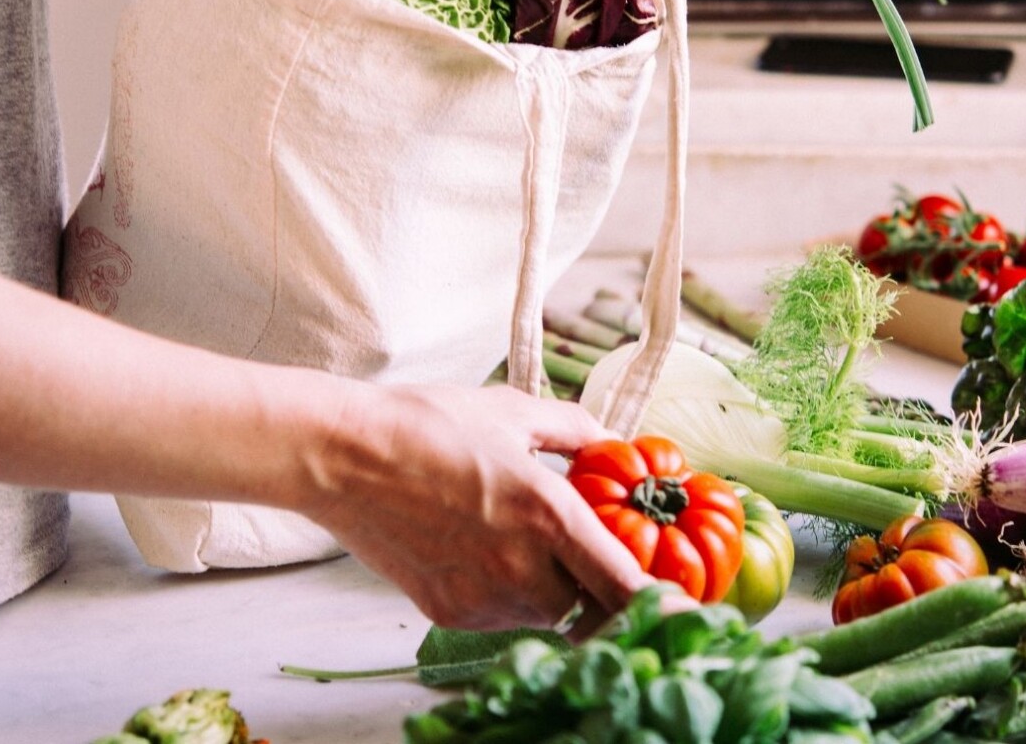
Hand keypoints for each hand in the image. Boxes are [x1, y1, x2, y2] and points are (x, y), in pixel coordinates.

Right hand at [300, 385, 656, 633]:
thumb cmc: (423, 424)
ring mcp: (480, 596)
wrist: (340, 455)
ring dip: (547, 588)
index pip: (625, 586)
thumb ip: (574, 431)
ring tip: (513, 539)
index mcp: (547, 514)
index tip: (686, 610)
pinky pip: (498, 615)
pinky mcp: (447, 612)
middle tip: (582, 555)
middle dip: (593, 587)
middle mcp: (520, 567)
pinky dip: (503, 593)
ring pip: (541, 614)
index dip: (662, 606)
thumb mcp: (511, 411)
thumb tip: (611, 443)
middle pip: (586, 607)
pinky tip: (477, 549)